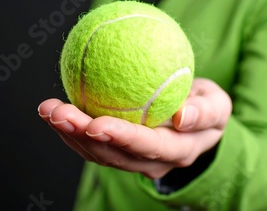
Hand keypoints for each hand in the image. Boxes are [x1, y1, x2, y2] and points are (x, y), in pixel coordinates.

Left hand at [37, 78, 231, 178]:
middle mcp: (152, 162)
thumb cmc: (208, 108)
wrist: (198, 121)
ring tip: (48, 109)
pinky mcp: (119, 151)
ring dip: (70, 132)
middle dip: (82, 135)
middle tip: (58, 112)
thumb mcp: (219, 104)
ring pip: (97, 152)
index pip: (147, 147)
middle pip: (113, 154)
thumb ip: (206, 111)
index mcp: (177, 150)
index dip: (121, 137)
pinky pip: (93, 145)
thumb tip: (182, 115)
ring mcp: (133, 160)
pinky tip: (56, 111)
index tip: (97, 123)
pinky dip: (73, 129)